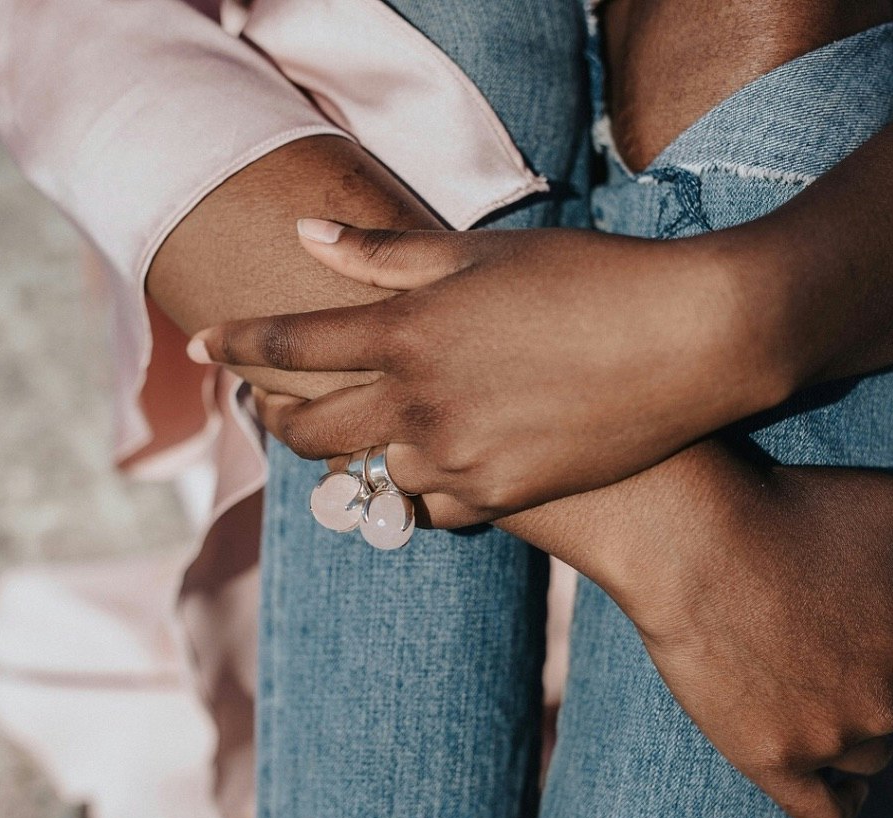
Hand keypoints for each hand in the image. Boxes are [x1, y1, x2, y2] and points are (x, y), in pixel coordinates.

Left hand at [189, 220, 787, 526]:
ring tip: (364, 433)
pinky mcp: (500, 498)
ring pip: (372, 473)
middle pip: (311, 428)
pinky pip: (431, 505)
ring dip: (358, 454)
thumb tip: (307, 237)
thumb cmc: (590, 280)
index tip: (205, 348)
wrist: (687, 346)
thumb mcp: (485, 255)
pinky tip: (433, 464)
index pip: (290, 344)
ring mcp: (459, 458)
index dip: (237, 344)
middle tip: (269, 407)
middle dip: (277, 418)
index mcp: (409, 330)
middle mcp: (419, 402)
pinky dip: (419, 486)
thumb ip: (387, 254)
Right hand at [580, 450, 892, 817]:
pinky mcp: (772, 760)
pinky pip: (824, 812)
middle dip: (853, 686)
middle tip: (798, 650)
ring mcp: (829, 736)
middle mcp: (887, 700)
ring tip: (798, 702)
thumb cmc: (784, 509)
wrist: (693, 540)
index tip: (833, 622)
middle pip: (884, 710)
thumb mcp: (888, 501)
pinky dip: (839, 804)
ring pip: (858, 756)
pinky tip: (835, 786)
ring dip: (839, 732)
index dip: (871, 639)